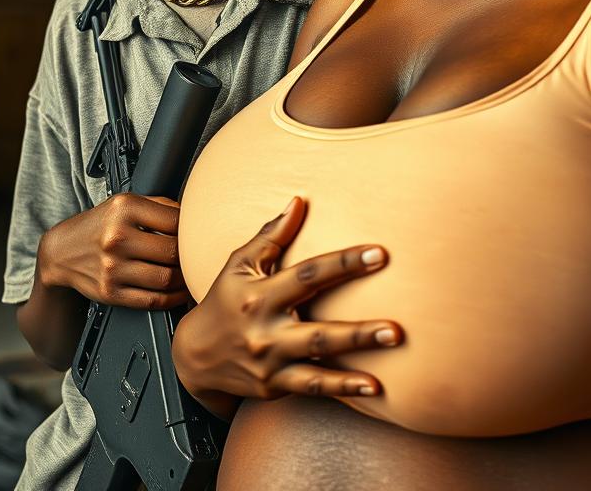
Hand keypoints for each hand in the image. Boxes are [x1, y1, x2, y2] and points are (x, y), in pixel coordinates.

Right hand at [39, 192, 187, 309]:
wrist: (60, 252)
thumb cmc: (98, 225)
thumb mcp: (124, 203)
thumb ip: (159, 205)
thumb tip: (192, 215)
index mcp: (124, 209)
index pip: (175, 221)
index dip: (192, 229)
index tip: (199, 235)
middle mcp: (117, 238)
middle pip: (172, 251)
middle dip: (190, 256)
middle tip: (198, 257)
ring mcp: (112, 267)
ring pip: (166, 278)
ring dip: (185, 279)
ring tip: (191, 274)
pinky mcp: (110, 292)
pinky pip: (152, 299)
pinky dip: (173, 298)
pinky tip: (179, 292)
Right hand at [172, 196, 400, 410]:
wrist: (193, 357)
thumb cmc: (223, 301)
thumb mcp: (239, 264)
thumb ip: (270, 236)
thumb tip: (298, 202)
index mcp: (260, 295)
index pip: (308, 275)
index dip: (344, 263)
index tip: (379, 254)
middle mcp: (265, 331)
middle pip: (317, 330)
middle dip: (358, 331)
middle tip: (397, 328)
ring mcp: (271, 362)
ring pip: (318, 362)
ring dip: (356, 361)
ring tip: (389, 352)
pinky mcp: (274, 386)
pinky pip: (312, 388)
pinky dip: (342, 388)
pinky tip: (373, 387)